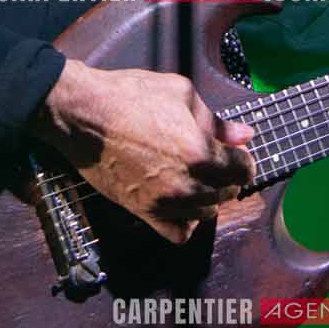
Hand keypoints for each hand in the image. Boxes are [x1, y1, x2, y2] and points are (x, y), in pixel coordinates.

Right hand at [30, 60, 255, 244]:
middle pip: (226, 194)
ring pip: (205, 214)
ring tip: (199, 180)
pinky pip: (177, 233)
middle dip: (228, 178)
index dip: (244, 160)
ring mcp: (165, 202)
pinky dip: (186, 223)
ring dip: (209, 198)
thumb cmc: (131, 96)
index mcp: (201, 152)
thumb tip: (244, 135)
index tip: (238, 153)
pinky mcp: (143, 212)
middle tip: (219, 163)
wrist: (84, 115)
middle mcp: (187, 184)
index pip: (242, 170)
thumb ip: (216, 121)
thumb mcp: (181, 94)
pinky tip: (182, 205)